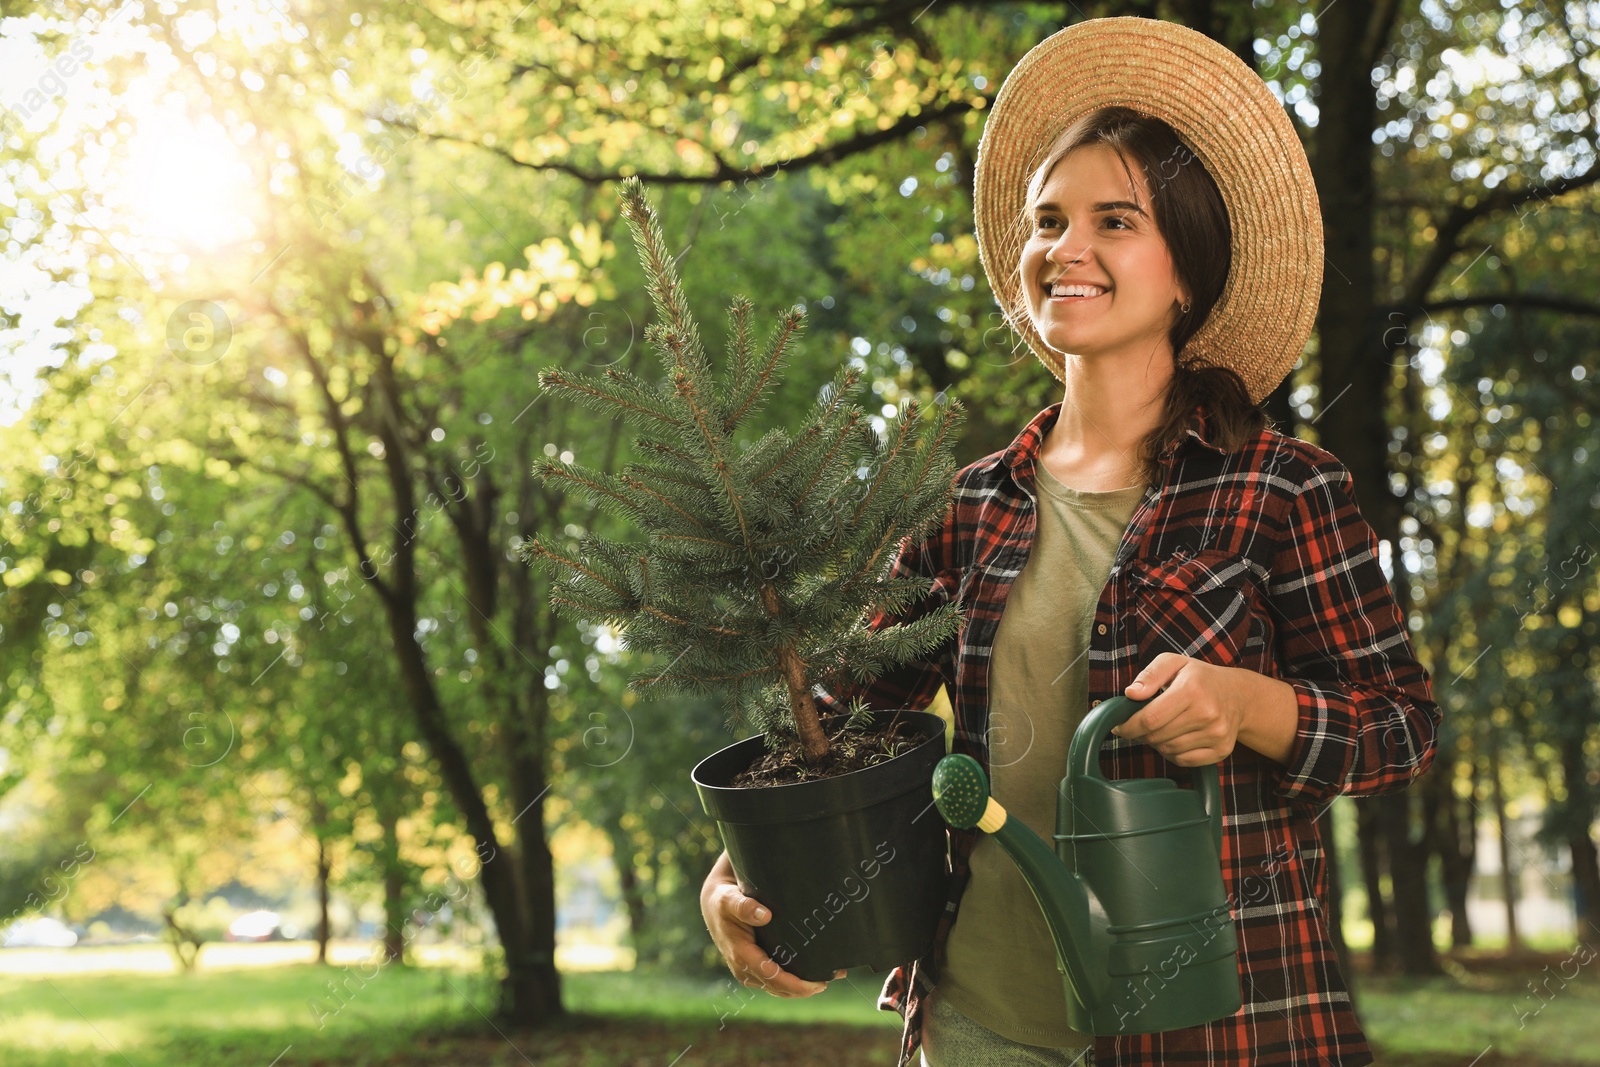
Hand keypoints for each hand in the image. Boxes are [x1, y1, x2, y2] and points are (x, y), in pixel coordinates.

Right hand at [701, 850, 845, 996]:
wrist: (715, 906)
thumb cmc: (724, 901)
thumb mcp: (729, 899)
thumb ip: (744, 906)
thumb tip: (765, 915)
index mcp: (740, 956)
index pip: (771, 976)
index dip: (795, 984)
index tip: (816, 982)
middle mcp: (744, 969)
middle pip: (778, 987)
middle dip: (803, 989)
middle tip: (828, 980)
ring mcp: (749, 972)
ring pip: (778, 988)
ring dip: (800, 989)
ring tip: (825, 979)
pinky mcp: (755, 969)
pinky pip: (775, 982)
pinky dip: (793, 984)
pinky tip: (811, 978)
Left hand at [1112, 653, 1249, 766]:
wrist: (1238, 695)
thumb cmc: (1200, 678)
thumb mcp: (1174, 663)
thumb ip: (1150, 675)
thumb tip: (1131, 694)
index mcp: (1192, 690)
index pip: (1151, 718)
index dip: (1129, 726)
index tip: (1118, 726)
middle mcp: (1208, 714)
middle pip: (1157, 737)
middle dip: (1141, 733)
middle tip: (1140, 724)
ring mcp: (1217, 735)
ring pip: (1168, 750)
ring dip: (1156, 743)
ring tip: (1161, 727)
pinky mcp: (1221, 750)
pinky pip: (1183, 761)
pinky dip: (1172, 753)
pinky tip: (1174, 738)